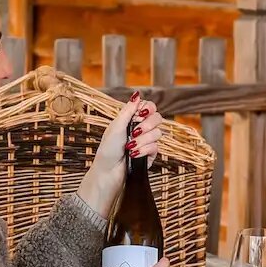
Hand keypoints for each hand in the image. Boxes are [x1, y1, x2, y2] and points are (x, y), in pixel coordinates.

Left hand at [79, 94, 164, 217]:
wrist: (108, 172)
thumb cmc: (108, 150)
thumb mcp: (116, 126)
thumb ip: (128, 110)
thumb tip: (136, 94)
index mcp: (131, 120)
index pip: (149, 107)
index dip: (149, 108)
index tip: (141, 114)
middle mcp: (141, 129)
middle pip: (157, 118)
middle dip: (147, 125)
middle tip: (135, 132)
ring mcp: (146, 142)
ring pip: (158, 134)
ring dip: (142, 141)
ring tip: (130, 147)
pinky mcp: (150, 155)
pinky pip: (156, 147)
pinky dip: (144, 150)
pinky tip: (134, 155)